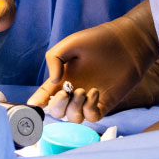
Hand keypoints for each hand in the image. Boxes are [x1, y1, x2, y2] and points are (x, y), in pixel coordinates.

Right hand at [27, 0, 158, 116]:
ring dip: (73, 108)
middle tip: (64, 93)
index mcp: (62, 78)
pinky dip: (89, 108)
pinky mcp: (105, 103)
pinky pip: (92, 117)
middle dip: (56, 106)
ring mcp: (89, 99)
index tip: (32, 106)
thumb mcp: (70, 44)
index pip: (45, 95)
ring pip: (73, 118)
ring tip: (82, 90)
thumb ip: (54, 59)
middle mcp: (74, 90)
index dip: (36, 103)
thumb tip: (53, 82)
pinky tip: (94, 92)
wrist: (126, 42)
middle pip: (57, 111)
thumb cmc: (98, 40)